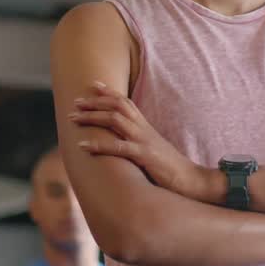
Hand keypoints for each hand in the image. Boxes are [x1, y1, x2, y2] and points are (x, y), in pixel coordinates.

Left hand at [69, 81, 213, 201]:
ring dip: (92, 117)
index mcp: (145, 127)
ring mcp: (144, 141)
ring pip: (115, 120)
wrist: (191, 180)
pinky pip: (119, 147)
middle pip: (117, 106)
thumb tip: (122, 141)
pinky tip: (83, 146)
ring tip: (73, 118)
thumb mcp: (152, 149)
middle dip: (94, 102)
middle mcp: (144, 129)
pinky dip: (99, 145)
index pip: (126, 102)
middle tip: (75, 102)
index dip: (109, 92)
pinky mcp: (145, 156)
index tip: (92, 85)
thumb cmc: (170, 168)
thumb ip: (138, 141)